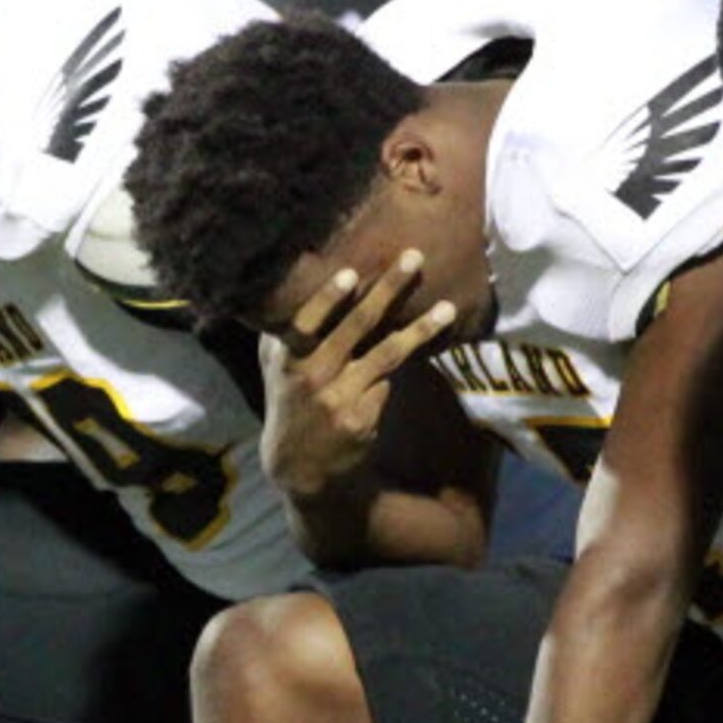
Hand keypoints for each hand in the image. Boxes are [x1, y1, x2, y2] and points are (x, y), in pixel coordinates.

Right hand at [259, 250, 455, 505]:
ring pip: (386, 355)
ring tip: (448, 308)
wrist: (300, 465)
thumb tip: (297, 279)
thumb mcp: (274, 366)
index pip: (306, 322)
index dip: (327, 298)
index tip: (350, 273)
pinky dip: (396, 366)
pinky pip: (387, 382)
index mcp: (286, 358)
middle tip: (415, 257)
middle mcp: (311, 377)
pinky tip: (413, 349)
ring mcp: (338, 400)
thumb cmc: (289, 398)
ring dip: (420, 329)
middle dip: (388, 289)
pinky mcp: (361, 419)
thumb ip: (284, 329)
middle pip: (356, 326)